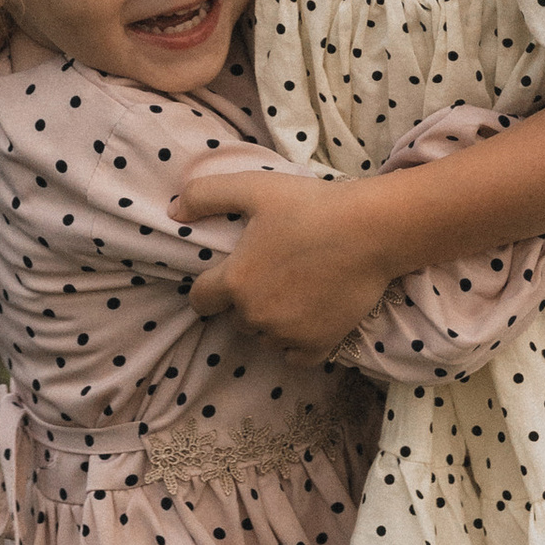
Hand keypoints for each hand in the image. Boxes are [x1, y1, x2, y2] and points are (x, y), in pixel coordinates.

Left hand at [179, 157, 394, 355]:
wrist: (371, 230)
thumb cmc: (311, 206)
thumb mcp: (254, 188)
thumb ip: (205, 196)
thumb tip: (173, 212)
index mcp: (235, 281)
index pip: (201, 299)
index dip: (210, 287)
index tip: (226, 276)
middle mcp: (255, 315)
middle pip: (237, 318)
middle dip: (248, 301)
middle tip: (274, 273)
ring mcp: (287, 333)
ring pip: (265, 338)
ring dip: (272, 322)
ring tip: (296, 292)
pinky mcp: (318, 345)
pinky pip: (295, 357)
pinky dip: (298, 343)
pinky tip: (310, 319)